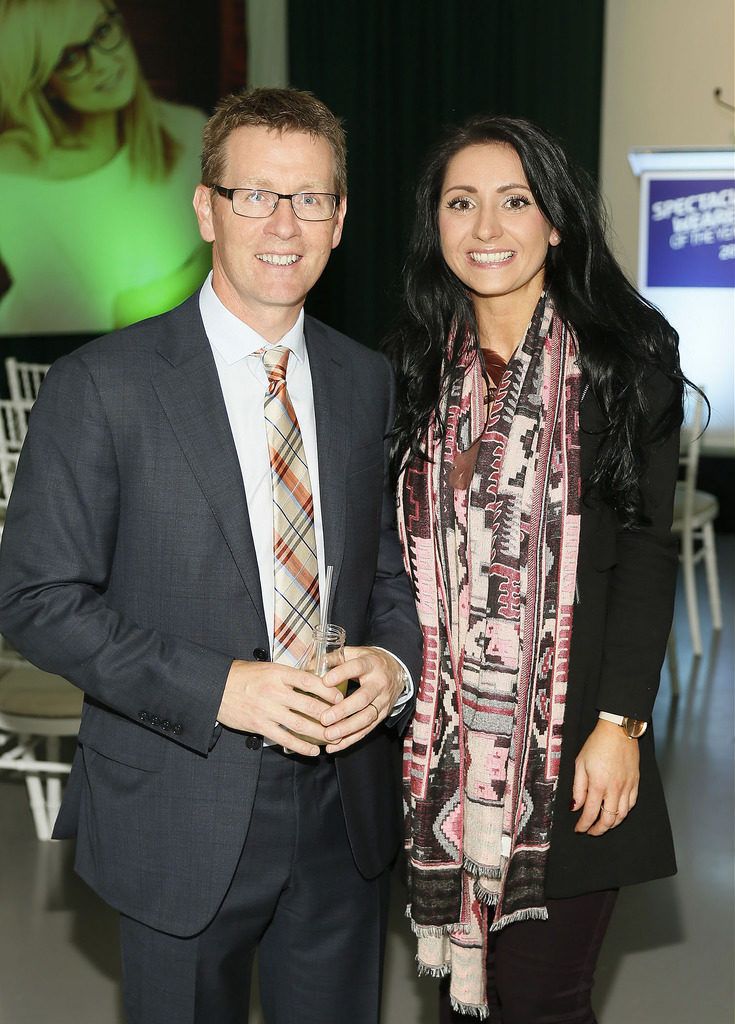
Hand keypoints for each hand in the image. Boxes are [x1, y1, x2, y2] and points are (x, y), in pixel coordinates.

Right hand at [217, 660, 343, 755]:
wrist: (216, 687)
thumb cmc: (244, 675)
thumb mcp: (269, 668)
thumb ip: (290, 675)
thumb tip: (316, 680)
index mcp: (279, 673)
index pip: (310, 681)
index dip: (328, 690)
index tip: (340, 697)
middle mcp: (275, 691)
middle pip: (310, 705)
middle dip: (330, 715)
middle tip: (343, 720)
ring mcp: (267, 710)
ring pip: (301, 724)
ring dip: (320, 733)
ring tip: (334, 737)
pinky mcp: (259, 725)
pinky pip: (285, 738)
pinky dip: (301, 746)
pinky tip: (313, 751)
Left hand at [319, 646, 404, 752]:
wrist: (396, 669)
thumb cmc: (369, 661)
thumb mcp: (354, 653)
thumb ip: (333, 658)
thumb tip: (309, 666)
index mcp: (371, 664)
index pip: (357, 667)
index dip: (341, 674)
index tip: (324, 682)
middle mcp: (379, 683)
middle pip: (363, 698)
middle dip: (343, 710)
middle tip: (324, 718)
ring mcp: (382, 701)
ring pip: (367, 717)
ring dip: (347, 729)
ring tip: (328, 735)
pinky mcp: (382, 715)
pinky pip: (367, 730)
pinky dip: (350, 740)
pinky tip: (334, 746)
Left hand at [571, 720, 639, 835]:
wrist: (618, 731)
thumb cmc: (597, 744)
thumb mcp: (580, 764)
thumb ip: (578, 788)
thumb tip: (575, 807)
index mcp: (598, 784)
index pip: (590, 813)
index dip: (584, 825)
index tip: (579, 829)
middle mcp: (615, 789)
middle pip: (609, 820)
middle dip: (598, 830)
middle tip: (590, 831)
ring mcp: (627, 787)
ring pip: (622, 815)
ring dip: (612, 824)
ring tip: (603, 824)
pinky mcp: (635, 783)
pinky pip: (632, 804)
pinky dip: (624, 813)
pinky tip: (617, 813)